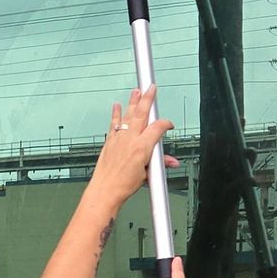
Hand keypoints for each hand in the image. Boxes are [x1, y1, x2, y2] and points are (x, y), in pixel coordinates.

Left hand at [89, 88, 171, 209]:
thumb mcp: (147, 174)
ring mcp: (119, 138)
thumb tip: (171, 162)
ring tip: (136, 91)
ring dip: (133, 102)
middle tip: (151, 87)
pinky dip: (116, 113)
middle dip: (147, 99)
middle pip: (142, 113)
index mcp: (142, 146)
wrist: (105, 189)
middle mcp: (130, 139)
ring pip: (128, 115)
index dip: (166, 123)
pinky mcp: (110, 141)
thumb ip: (160, 164)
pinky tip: (116, 106)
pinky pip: (114, 123)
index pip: (158, 127)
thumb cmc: (124, 184)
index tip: (169, 124)